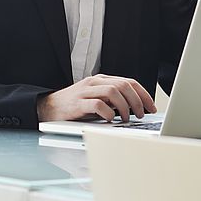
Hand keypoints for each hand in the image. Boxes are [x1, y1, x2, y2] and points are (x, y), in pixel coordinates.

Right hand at [36, 74, 155, 122]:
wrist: (48, 108)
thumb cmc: (75, 106)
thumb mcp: (97, 99)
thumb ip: (113, 100)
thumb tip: (136, 108)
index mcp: (101, 80)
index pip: (129, 81)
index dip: (143, 94)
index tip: (152, 107)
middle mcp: (94, 83)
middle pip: (123, 85)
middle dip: (137, 101)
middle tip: (141, 115)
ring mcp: (85, 91)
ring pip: (113, 91)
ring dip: (124, 106)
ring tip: (126, 119)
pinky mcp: (77, 103)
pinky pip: (98, 104)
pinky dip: (108, 112)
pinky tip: (110, 120)